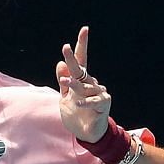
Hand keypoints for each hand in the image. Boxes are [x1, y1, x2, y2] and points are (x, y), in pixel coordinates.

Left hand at [56, 26, 112, 141]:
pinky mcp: (103, 103)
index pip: (81, 61)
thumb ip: (63, 82)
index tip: (84, 29)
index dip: (81, 46)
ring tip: (64, 81)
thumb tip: (60, 63)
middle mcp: (91, 84)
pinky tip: (76, 102)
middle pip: (80, 69)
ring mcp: (98, 93)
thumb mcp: (65, 98)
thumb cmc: (77, 114)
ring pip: (84, 86)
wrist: (88, 134)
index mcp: (81, 81)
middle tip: (65, 47)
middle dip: (72, 58)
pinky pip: (92, 101)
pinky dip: (84, 102)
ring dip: (73, 84)